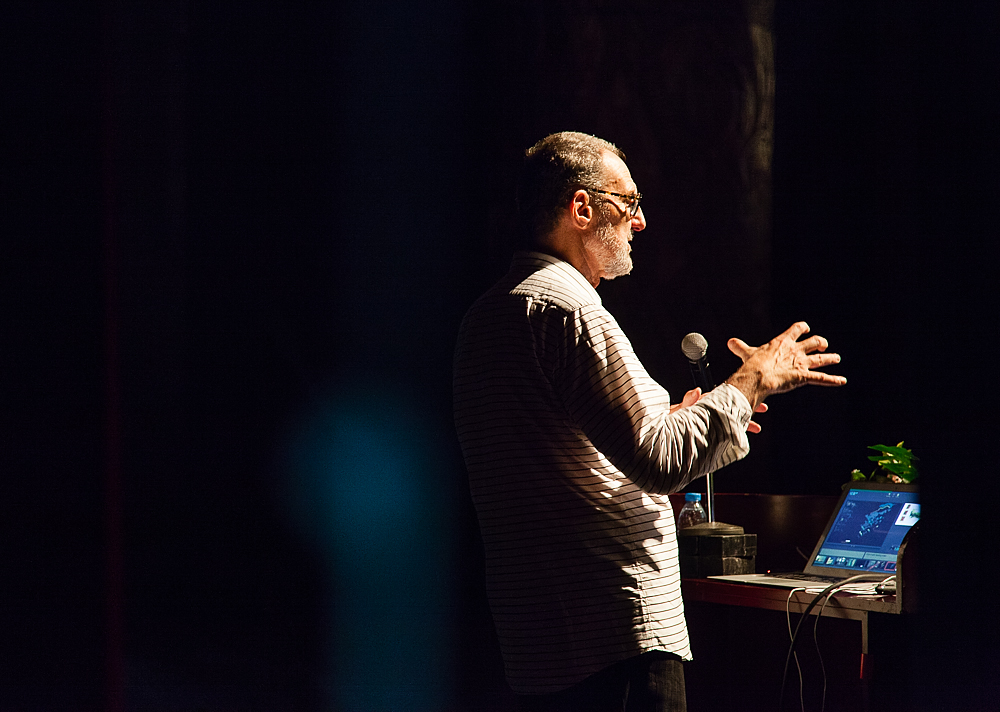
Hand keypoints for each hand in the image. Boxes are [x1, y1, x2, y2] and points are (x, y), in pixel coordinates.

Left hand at [670, 387, 768, 432]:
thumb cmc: (662, 427)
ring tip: (757, 426)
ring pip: (728, 422)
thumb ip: (687, 403)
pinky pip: (722, 433)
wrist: (656, 445)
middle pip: (730, 409)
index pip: (723, 399)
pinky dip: (733, 434)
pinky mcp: (705, 437)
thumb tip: (697, 390)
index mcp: (699, 406)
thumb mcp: (675, 413)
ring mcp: (705, 425)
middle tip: (763, 408)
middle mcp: (704, 415)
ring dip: (742, 423)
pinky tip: (742, 437)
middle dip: (746, 409)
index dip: (738, 397)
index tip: (753, 398)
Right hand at [725, 321, 845, 408]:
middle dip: (820, 343)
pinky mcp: (804, 377)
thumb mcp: (746, 353)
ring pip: (821, 359)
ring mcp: (801, 363)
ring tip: (836, 358)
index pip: (797, 329)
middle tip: (822, 346)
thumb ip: (740, 347)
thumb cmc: (752, 364)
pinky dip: (833, 380)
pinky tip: (842, 381)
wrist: (757, 376)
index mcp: (782, 342)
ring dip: (830, 358)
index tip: (806, 328)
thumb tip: (730, 342)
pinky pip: (822, 378)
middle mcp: (795, 350)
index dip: (802, 328)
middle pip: (813, 342)